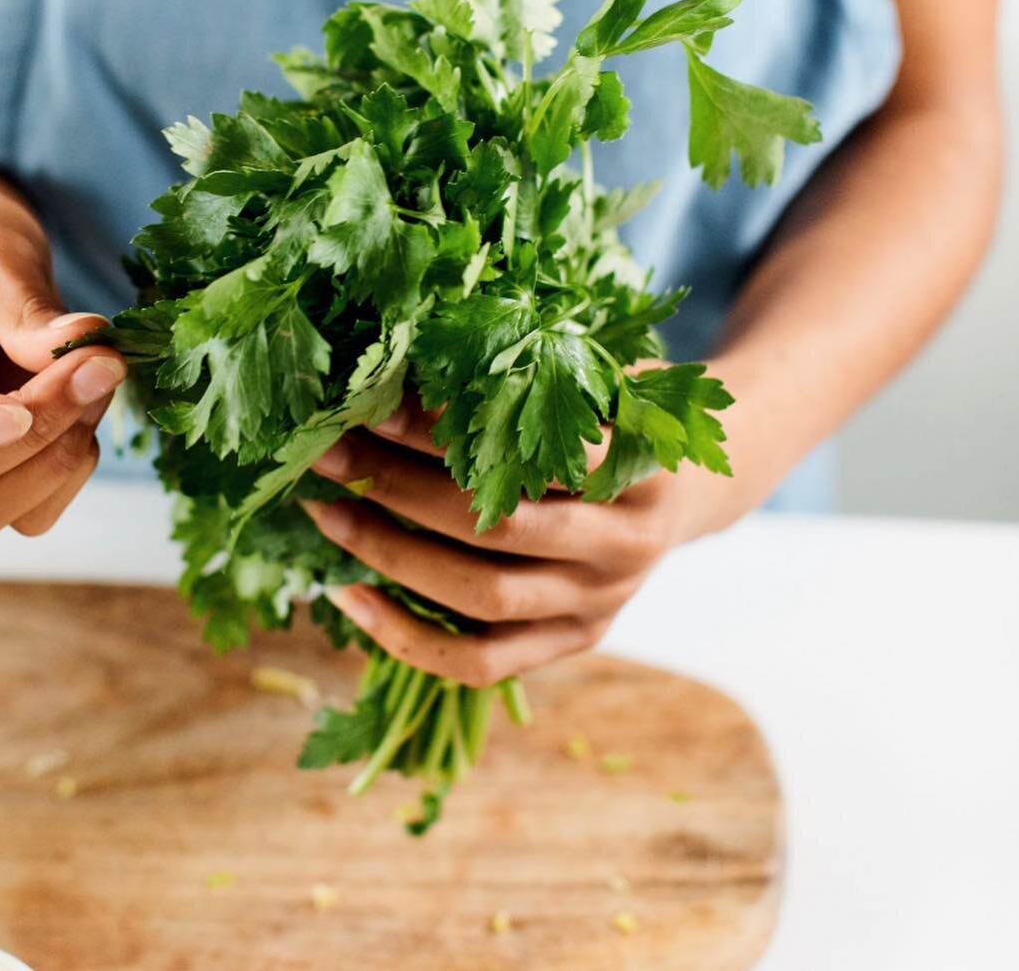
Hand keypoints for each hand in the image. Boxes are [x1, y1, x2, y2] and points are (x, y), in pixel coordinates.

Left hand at [305, 402, 689, 686]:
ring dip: (391, 554)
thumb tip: (402, 357)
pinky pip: (481, 661)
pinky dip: (407, 638)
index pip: (529, 450)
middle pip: (499, 525)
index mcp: (641, 467)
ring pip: (483, 595)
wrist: (693, 486)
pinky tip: (349, 596)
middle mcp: (624, 544)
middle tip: (329, 449)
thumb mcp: (599, 375)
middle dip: (399, 486)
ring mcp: (599, 603)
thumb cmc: (619, 410)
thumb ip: (530, 372)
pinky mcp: (572, 642)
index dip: (446, 429)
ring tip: (325, 511)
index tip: (376, 400)